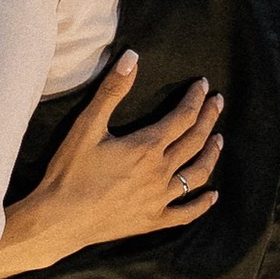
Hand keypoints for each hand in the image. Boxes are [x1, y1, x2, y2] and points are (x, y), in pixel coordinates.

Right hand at [6, 54, 225, 271]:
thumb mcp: (87, 125)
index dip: (195, 99)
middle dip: (208, 118)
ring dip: (211, 154)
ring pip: (197, 174)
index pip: (182, 117)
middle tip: (218, 102)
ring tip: (219, 139)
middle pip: (194, 141)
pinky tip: (213, 195)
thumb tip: (132, 57)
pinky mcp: (152, 221)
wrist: (60, 219)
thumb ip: (112, 91)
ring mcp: (159, 199)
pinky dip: (202, 204)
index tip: (203, 85)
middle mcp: (159, 172)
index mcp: (146, 147)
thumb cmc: (70, 171)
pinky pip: (186, 213)